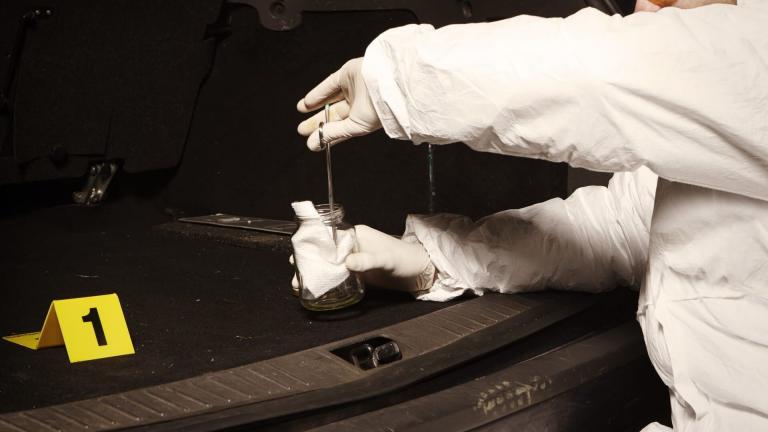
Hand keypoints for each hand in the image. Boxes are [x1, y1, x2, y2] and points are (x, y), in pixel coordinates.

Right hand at [290, 224, 434, 293]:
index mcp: (356, 234)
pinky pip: (337, 276)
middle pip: (324, 252)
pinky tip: (317, 289)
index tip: (299, 253)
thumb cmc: (405, 259)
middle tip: (296, 273)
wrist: (418, 272)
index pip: (328, 236)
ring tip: (300, 285)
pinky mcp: (357, 273)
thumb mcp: (386, 259)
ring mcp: (353, 260)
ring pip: (328, 265)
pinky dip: (326, 281)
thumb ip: (367, 260)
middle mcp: (351, 246)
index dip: (313, 244)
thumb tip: (348, 263)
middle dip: (309, 261)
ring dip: (315, 273)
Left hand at [297, 58, 381, 150]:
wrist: (390, 85)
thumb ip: (334, 133)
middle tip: (301, 129)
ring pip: (329, 98)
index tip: (312, 142)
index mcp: (363, 118)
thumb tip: (313, 144)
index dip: (326, 134)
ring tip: (301, 111)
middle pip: (333, 113)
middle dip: (317, 121)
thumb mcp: (354, 126)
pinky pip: (329, 84)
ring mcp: (353, 88)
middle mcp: (358, 103)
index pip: (340, 128)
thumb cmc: (378, 110)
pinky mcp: (347, 74)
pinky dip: (318, 93)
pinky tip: (306, 102)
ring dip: (315, 105)